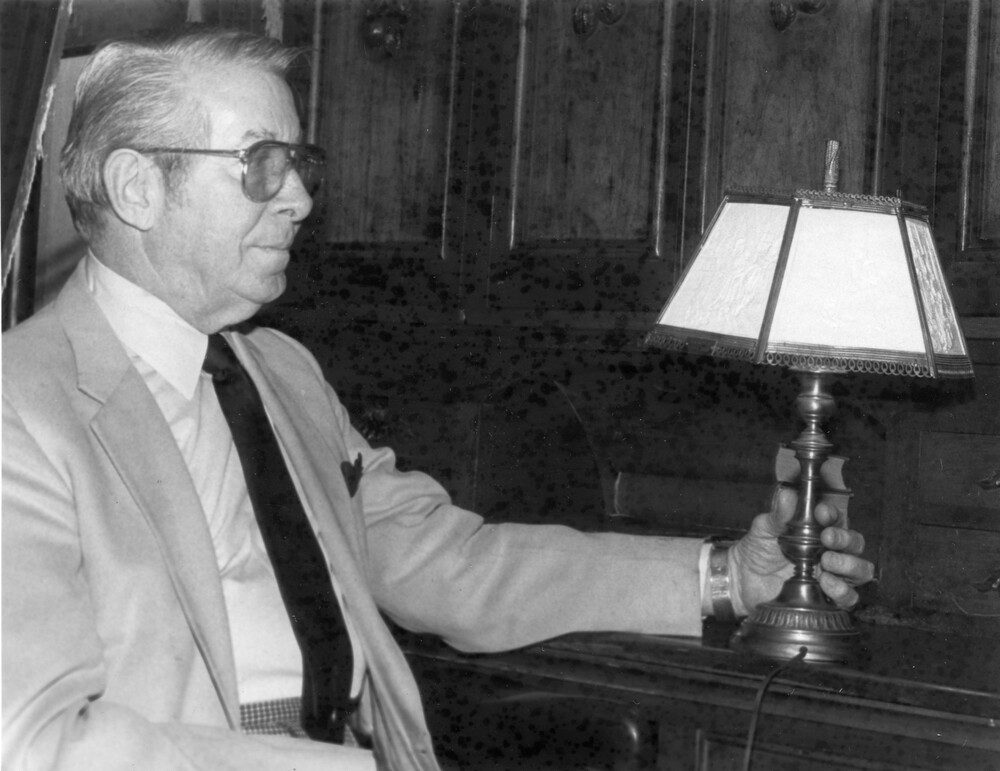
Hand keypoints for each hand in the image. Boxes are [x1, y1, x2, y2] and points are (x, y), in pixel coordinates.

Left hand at [728, 486, 874, 616]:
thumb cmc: (758, 549)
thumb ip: (778, 514)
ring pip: (861, 570)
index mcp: (818, 531)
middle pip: (855, 544)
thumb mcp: (764, 528)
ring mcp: (832, 575)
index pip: (837, 519)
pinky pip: (849, 597)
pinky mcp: (828, 598)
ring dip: (849, 564)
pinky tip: (825, 582)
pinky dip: (842, 590)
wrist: (743, 578)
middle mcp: (830, 551)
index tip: (821, 512)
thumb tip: (787, 495)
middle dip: (845, 539)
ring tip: (827, 561)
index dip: (833, 514)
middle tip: (827, 538)